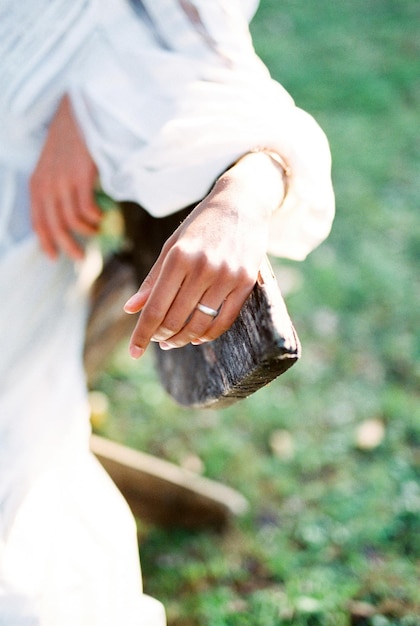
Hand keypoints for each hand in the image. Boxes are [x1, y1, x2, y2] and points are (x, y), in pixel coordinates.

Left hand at [30, 95, 101, 259]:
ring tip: (96, 230)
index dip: (46, 243)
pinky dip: (96, 217)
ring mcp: (63, 182)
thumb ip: (54, 188)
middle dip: (69, 246)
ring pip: (73, 221)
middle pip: (56, 227)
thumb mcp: (52, 166)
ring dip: (87, 230)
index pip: (38, 223)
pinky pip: (87, 208)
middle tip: (81, 257)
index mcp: (37, 185)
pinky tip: (102, 215)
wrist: (79, 113)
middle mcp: (46, 186)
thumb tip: (65, 214)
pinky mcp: (80, 178)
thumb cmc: (69, 140)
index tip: (55, 258)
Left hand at [124, 151, 285, 357]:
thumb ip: (152, 279)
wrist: (242, 204)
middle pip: (175, 319)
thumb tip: (130, 310)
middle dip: (161, 336)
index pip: (155, 308)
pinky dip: (208, 335)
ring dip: (182, 339)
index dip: (142, 334)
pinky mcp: (246, 282)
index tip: (134, 352)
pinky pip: (224, 321)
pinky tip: (196, 337)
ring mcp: (227, 276)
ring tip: (172, 340)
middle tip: (156, 341)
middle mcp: (202, 267)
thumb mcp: (172, 246)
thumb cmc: (200, 225)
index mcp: (178, 256)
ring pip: (199, 324)